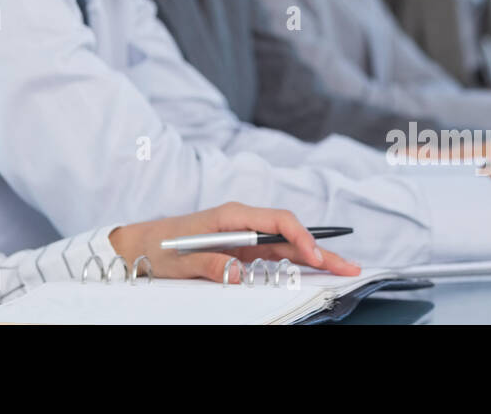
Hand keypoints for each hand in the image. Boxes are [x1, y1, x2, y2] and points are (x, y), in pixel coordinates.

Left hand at [107, 202, 360, 282]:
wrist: (140, 245)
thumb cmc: (160, 247)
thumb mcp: (182, 258)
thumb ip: (211, 264)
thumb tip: (238, 274)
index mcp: (232, 215)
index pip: (277, 221)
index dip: (300, 238)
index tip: (314, 257)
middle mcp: (243, 222)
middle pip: (290, 233)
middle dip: (320, 249)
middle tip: (349, 265)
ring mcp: (244, 235)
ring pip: (287, 245)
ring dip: (314, 257)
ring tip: (342, 269)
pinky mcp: (242, 248)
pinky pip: (275, 254)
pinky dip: (297, 262)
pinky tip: (314, 269)